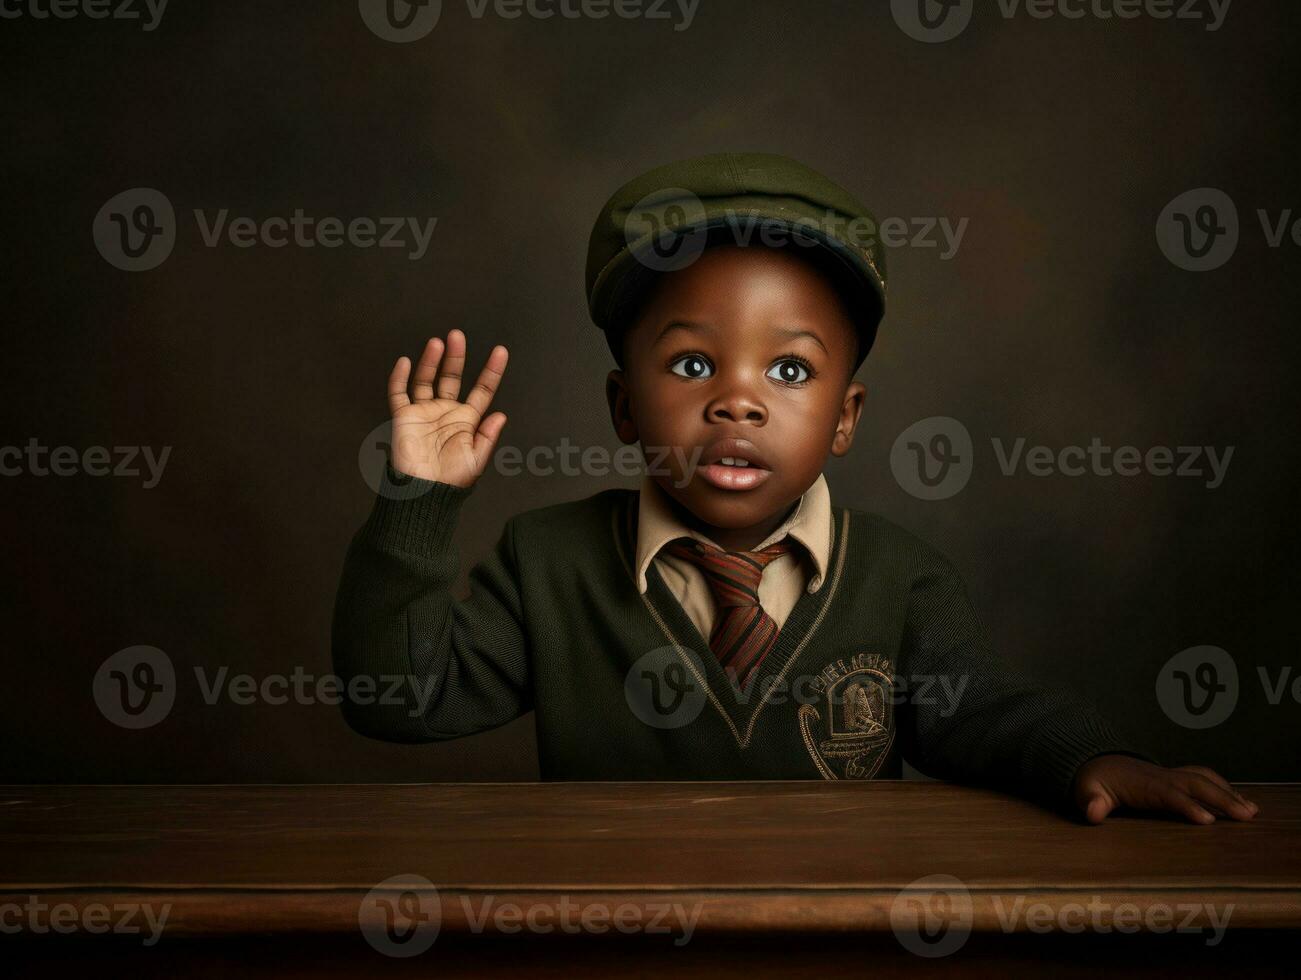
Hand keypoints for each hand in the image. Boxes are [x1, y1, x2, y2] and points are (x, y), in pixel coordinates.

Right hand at [386, 330, 508, 488]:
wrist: (423, 493)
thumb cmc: (450, 481)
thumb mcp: (476, 459)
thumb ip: (487, 436)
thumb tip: (502, 415)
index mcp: (467, 420)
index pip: (482, 390)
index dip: (491, 371)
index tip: (500, 352)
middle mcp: (446, 412)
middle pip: (452, 377)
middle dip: (456, 357)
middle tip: (458, 336)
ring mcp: (424, 412)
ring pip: (427, 380)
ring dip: (431, 361)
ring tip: (437, 344)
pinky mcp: (404, 418)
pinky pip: (399, 393)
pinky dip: (400, 378)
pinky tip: (405, 362)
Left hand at [1072, 754, 1258, 824]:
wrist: (1097, 764)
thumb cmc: (1093, 782)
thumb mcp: (1086, 792)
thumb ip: (1090, 802)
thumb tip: (1093, 812)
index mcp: (1143, 784)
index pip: (1169, 794)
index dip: (1187, 805)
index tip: (1207, 820)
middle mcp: (1161, 777)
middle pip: (1195, 784)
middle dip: (1221, 798)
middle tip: (1246, 816)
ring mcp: (1170, 775)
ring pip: (1203, 779)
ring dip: (1228, 792)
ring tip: (1252, 811)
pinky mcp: (1176, 778)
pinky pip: (1203, 778)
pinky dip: (1224, 787)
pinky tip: (1239, 801)